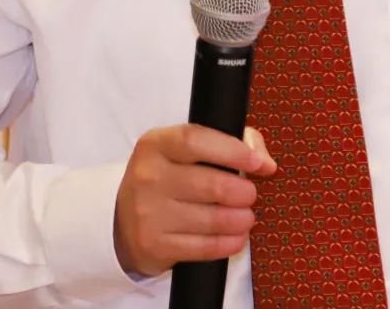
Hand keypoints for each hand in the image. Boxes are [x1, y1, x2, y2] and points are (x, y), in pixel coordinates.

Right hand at [113, 123, 276, 276]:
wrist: (124, 218)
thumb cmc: (168, 175)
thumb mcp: (186, 149)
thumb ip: (230, 141)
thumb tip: (265, 162)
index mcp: (155, 144)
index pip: (195, 140)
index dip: (232, 151)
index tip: (257, 162)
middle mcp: (148, 176)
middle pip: (209, 183)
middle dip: (242, 191)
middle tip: (251, 194)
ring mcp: (148, 213)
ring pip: (209, 219)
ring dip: (240, 219)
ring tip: (247, 216)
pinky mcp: (154, 245)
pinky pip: (202, 248)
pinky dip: (228, 244)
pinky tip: (237, 237)